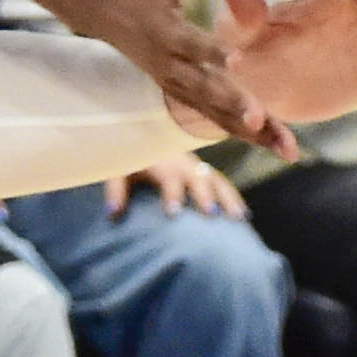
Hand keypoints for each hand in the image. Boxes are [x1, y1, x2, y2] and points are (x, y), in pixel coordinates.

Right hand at [42, 0, 283, 154]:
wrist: (96, 5)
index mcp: (162, 30)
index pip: (188, 42)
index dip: (210, 51)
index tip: (237, 59)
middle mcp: (168, 63)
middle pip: (204, 89)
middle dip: (235, 105)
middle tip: (261, 120)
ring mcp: (173, 81)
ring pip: (214, 112)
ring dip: (251, 132)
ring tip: (288, 149)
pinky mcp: (179, 90)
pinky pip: (214, 116)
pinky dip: (244, 132)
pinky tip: (275, 145)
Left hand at [104, 149, 248, 219]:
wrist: (142, 138)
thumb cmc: (130, 161)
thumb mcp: (118, 171)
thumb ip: (116, 190)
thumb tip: (113, 214)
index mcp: (161, 161)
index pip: (169, 176)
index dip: (172, 193)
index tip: (173, 212)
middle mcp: (182, 162)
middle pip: (197, 177)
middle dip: (204, 195)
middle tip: (211, 214)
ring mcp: (196, 166)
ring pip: (216, 179)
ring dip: (228, 197)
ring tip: (238, 218)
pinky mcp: (205, 171)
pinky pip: (223, 183)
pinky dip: (234, 197)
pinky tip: (244, 216)